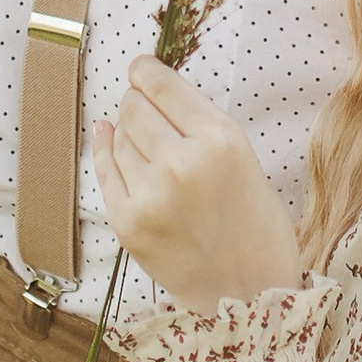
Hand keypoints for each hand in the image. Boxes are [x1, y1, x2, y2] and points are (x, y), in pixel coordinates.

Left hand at [94, 57, 301, 311]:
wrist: (249, 292)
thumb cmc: (256, 223)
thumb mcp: (244, 156)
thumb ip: (199, 122)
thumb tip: (149, 89)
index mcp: (220, 141)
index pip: (162, 85)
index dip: (146, 71)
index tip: (141, 68)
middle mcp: (181, 164)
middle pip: (134, 107)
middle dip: (138, 103)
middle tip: (147, 108)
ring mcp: (150, 196)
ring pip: (119, 137)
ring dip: (129, 133)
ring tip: (150, 145)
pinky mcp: (128, 223)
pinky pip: (105, 170)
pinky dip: (106, 151)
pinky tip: (107, 136)